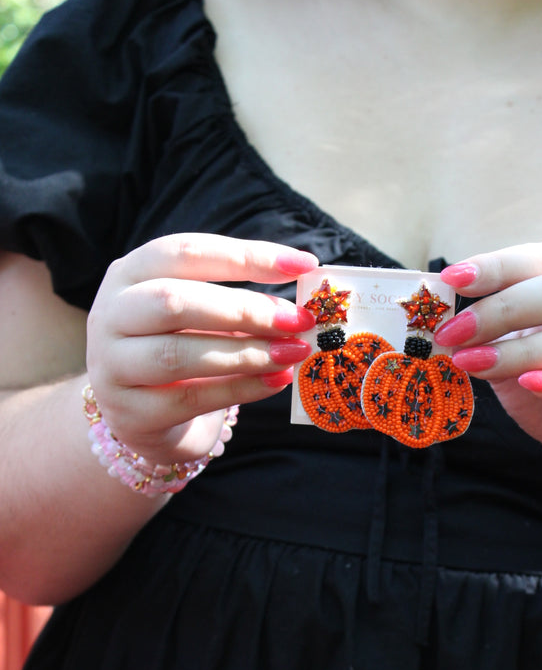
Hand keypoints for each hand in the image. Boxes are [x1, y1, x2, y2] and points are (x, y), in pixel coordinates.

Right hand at [86, 233, 317, 463]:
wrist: (142, 417)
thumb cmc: (180, 350)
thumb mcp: (200, 316)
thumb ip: (237, 303)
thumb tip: (299, 305)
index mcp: (129, 273)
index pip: (187, 252)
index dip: (247, 256)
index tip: (303, 264)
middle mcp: (110, 314)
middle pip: (174, 301)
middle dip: (246, 309)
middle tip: (298, 320)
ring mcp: (112, 366)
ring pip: (178, 353)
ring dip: (246, 352)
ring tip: (293, 352)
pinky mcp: (131, 414)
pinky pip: (191, 398)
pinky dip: (241, 389)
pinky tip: (277, 381)